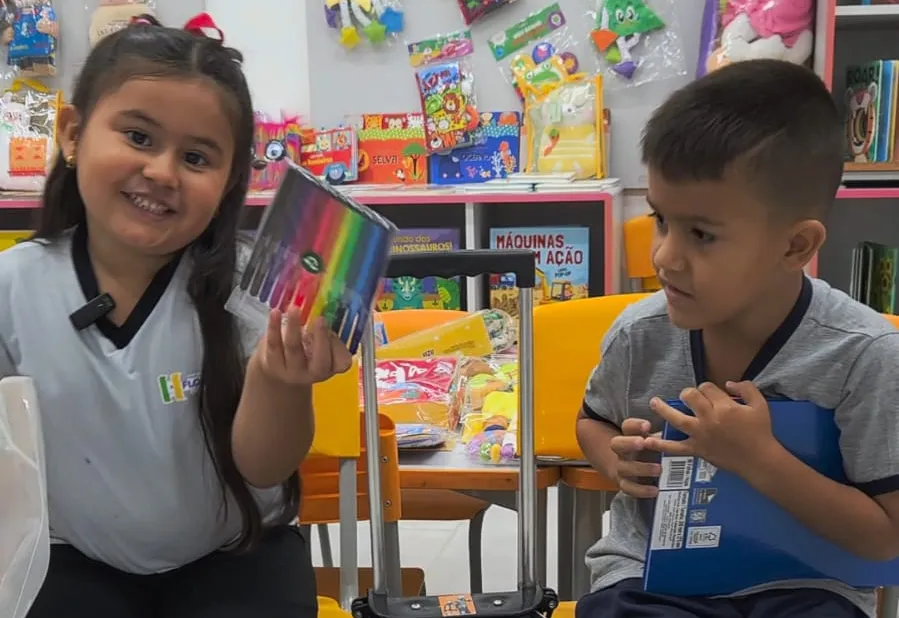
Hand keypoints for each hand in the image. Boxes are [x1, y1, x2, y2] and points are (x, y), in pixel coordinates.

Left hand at [252, 308, 352, 386]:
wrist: (281, 371)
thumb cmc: (310, 353)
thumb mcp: (325, 346)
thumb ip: (330, 337)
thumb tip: (326, 321)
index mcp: (330, 368)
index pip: (341, 363)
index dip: (338, 348)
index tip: (336, 329)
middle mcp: (312, 375)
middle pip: (319, 361)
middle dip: (321, 339)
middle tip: (320, 319)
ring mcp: (291, 372)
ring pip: (294, 349)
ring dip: (295, 327)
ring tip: (294, 309)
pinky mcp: (271, 365)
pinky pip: (273, 345)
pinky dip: (274, 327)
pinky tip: (275, 312)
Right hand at [610, 418, 661, 498]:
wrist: (639, 471)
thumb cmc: (654, 452)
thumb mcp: (660, 442)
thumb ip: (668, 437)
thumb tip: (687, 432)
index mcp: (631, 436)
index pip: (627, 426)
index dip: (635, 425)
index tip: (648, 425)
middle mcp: (623, 451)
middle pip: (617, 443)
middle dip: (629, 443)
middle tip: (642, 443)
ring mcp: (622, 468)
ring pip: (624, 467)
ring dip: (641, 468)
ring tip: (659, 469)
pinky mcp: (625, 484)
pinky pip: (628, 488)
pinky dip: (641, 490)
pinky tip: (655, 490)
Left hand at [646, 381, 776, 473]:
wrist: (759, 460)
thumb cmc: (760, 431)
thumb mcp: (760, 404)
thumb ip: (746, 388)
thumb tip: (728, 383)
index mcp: (724, 406)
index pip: (706, 388)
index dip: (708, 388)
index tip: (712, 394)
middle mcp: (709, 418)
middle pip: (690, 397)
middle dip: (688, 394)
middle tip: (690, 398)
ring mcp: (700, 434)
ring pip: (677, 418)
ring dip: (663, 409)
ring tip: (654, 402)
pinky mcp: (696, 449)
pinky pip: (675, 448)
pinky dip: (661, 445)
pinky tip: (648, 440)